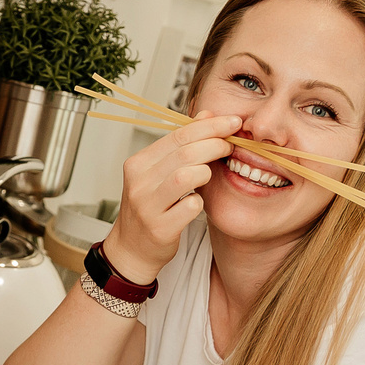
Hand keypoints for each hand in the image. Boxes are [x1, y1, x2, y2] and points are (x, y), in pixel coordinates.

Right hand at [106, 112, 239, 283]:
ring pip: (187, 176)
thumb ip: (182, 144)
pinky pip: (190, 207)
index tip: (233, 122)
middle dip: (216, 144)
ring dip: (206, 172)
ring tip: (210, 174)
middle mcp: (139, 182)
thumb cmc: (151, 207)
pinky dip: (199, 202)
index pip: (178, 135)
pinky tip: (197, 203)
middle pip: (185, 153)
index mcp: (138, 163)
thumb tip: (206, 115)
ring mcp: (148, 206)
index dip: (210, 126)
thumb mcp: (160, 172)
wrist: (132, 249)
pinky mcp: (160, 228)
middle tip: (231, 145)